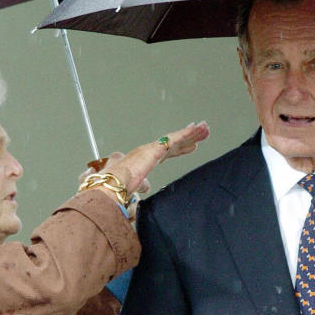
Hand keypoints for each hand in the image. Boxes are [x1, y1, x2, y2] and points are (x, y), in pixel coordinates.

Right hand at [84, 122, 209, 199]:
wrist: (110, 183)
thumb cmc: (115, 185)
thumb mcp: (133, 187)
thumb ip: (141, 185)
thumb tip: (146, 186)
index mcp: (145, 159)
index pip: (167, 152)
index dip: (180, 148)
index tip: (192, 145)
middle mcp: (149, 151)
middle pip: (174, 143)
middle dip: (189, 137)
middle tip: (203, 132)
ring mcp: (152, 149)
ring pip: (176, 138)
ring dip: (191, 132)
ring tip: (205, 127)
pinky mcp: (155, 149)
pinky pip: (174, 139)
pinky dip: (186, 133)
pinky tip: (197, 129)